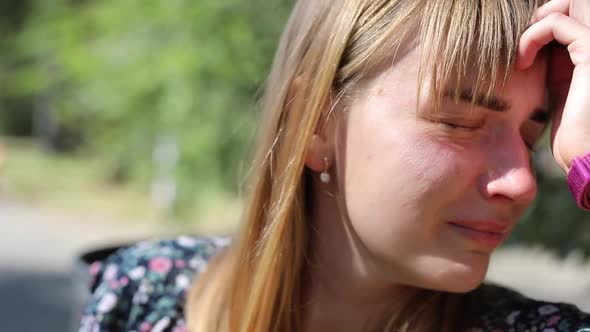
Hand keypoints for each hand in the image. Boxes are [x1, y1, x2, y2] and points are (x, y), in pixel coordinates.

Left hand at [517, 0, 589, 171]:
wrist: (588, 160)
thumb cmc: (575, 133)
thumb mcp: (564, 89)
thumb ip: (559, 62)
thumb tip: (536, 41)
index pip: (577, 13)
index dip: (548, 21)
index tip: (526, 46)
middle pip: (579, 1)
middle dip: (546, 12)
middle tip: (526, 41)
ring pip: (573, 1)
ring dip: (538, 20)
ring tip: (523, 50)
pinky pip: (557, 24)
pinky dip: (532, 36)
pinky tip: (522, 62)